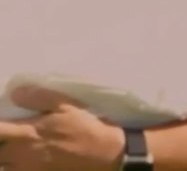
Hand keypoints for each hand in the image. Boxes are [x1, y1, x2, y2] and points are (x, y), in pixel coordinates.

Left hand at [0, 87, 124, 170]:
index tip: (5, 123)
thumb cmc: (86, 129)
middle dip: (3, 143)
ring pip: (6, 166)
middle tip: (15, 137)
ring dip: (9, 158)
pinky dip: (19, 167)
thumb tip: (15, 93)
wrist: (106, 157)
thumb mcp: (68, 106)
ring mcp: (28, 170)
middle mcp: (21, 155)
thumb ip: (39, 98)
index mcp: (27, 133)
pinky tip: (32, 162)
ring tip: (22, 150)